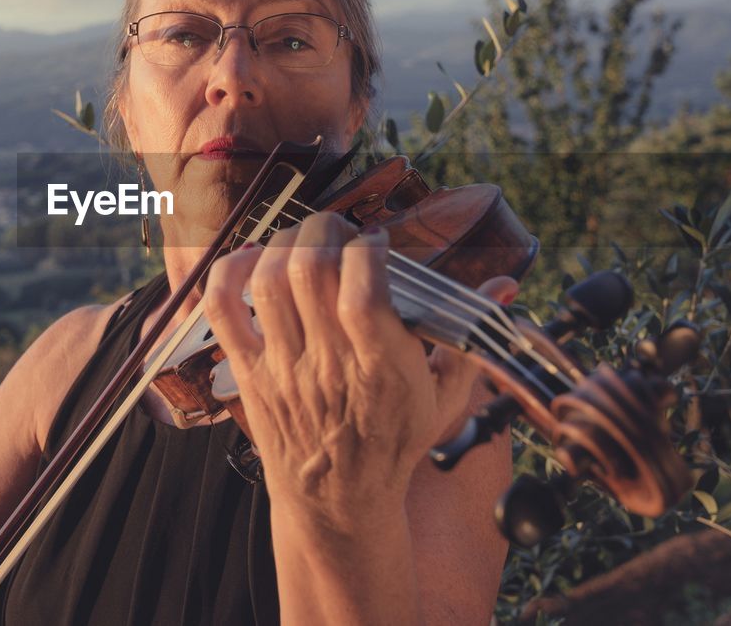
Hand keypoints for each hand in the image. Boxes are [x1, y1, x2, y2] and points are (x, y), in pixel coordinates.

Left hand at [202, 212, 517, 531]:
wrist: (338, 500)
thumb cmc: (392, 441)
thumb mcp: (444, 395)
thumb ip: (467, 334)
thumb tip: (507, 284)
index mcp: (381, 369)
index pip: (363, 294)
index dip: (367, 252)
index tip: (376, 243)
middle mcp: (327, 365)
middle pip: (309, 272)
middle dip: (324, 231)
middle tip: (338, 231)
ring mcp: (282, 367)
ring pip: (269, 281)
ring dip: (284, 243)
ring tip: (305, 240)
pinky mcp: (249, 371)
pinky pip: (223, 309)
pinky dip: (230, 272)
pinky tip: (254, 260)